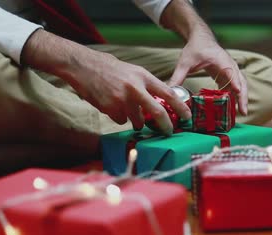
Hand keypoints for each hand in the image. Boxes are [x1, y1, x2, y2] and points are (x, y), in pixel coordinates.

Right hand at [70, 49, 190, 133]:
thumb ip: (146, 86)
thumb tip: (159, 103)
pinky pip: (121, 121)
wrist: (83, 66)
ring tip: (124, 106)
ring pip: (136, 120)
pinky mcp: (110, 109)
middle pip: (157, 112)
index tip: (187, 116)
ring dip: (135, 120)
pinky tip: (110, 104)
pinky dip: (119, 116)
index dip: (180, 107)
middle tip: (168, 131)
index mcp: (143, 76)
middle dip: (165, 125)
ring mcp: (122, 100)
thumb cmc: (109, 68)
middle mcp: (135, 88)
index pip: (168, 93)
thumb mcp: (133, 72)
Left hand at [169, 32, 247, 115]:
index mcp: (220, 60)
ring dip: (242, 98)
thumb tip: (170, 92)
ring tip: (242, 113)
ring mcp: (231, 70)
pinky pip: (235, 87)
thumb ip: (178, 77)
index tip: (237, 91)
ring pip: (241, 85)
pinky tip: (232, 109)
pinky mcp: (228, 76)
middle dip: (243, 96)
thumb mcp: (185, 62)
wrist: (201, 39)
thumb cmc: (195, 49)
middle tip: (243, 111)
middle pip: (241, 80)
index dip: (234, 81)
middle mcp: (229, 65)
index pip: (230, 71)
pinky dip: (235, 97)